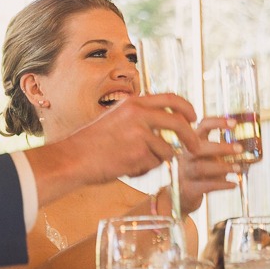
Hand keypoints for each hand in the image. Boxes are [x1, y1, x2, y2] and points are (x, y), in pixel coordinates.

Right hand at [25, 93, 199, 204]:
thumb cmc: (92, 143)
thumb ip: (140, 118)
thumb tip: (167, 123)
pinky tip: (126, 168)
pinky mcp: (138, 152)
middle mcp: (138, 114)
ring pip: (166, 150)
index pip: (170, 98)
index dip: (187, 108)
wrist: (74, 158)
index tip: (194, 118)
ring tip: (132, 162)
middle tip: (196, 148)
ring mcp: (139, 133)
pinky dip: (144, 170)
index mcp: (133, 103)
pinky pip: (154, 164)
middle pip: (179, 123)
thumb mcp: (117, 119)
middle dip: (191, 137)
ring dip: (156, 160)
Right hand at [173, 117, 240, 212]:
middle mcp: (186, 156)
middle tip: (240, 149)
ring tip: (238, 168)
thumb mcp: (207, 158)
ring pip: (201, 167)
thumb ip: (221, 153)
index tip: (234, 123)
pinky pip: (206, 186)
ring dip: (223, 167)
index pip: (201, 127)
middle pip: (198, 148)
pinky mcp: (188, 189)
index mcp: (192, 143)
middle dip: (221, 147)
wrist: (181, 197)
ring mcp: (185, 173)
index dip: (217, 122)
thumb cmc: (198, 174)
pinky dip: (222, 185)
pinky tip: (234, 184)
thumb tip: (246, 149)